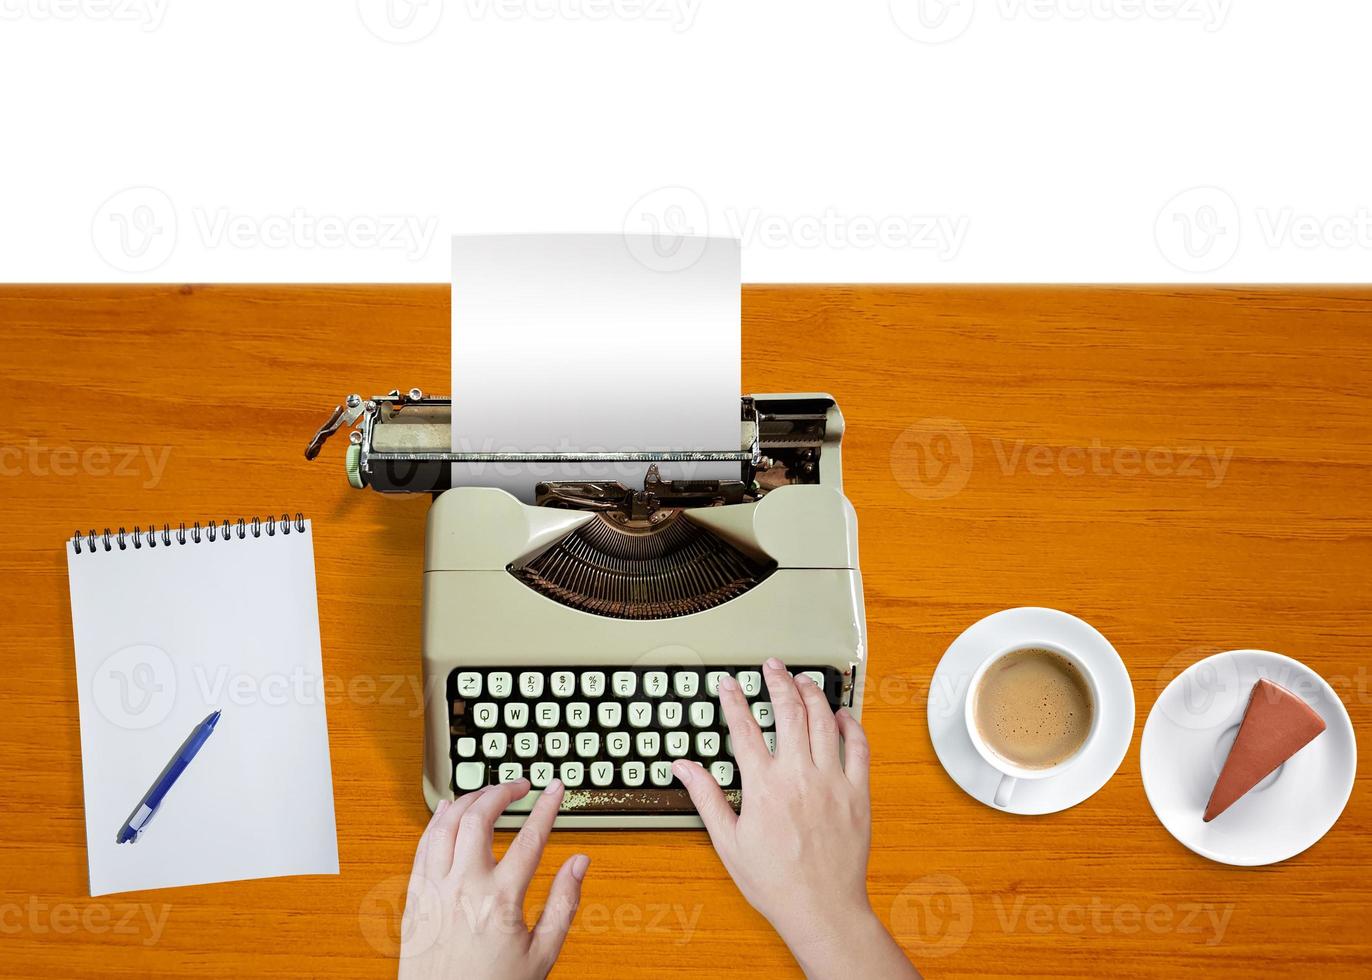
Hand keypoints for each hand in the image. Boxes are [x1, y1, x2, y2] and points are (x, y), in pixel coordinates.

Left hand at [398, 779, 588, 979]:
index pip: (530, 837)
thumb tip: (579, 863)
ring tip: (487, 792)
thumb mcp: (542, 955)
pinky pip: (423, 844)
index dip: (546, 806)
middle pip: (480, 816)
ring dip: (469, 799)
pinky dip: (438, 820)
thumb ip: (563, 904)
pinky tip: (449, 811)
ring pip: (446, 822)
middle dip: (502, 790)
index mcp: (500, 900)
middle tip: (519, 785)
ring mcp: (435, 889)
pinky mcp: (415, 896)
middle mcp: (464, 887)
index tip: (554, 788)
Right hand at [673, 659, 917, 979]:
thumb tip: (684, 768)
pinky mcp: (857, 793)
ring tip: (804, 680)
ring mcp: (832, 781)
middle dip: (778, 681)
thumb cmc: (775, 882)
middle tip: (772, 666)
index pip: (743, 728)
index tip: (728, 683)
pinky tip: (842, 714)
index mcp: (764, 787)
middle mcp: (798, 776)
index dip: (733, 700)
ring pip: (824, 721)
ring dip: (813, 694)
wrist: (821, 909)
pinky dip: (851, 725)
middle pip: (788, 711)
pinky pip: (858, 748)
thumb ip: (707, 798)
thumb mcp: (728, 842)